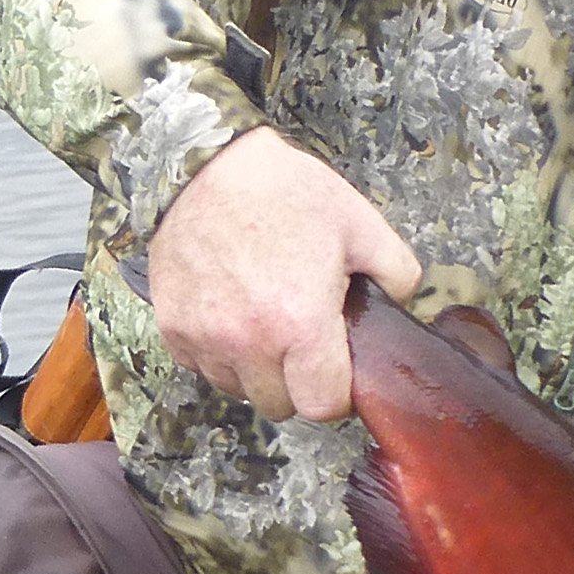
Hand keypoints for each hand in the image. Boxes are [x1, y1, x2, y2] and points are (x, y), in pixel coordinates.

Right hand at [145, 128, 421, 420]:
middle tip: (302, 338)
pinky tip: (232, 312)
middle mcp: (248, 342)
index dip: (337, 393)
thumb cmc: (284, 192)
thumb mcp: (362, 225)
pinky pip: (202, 367)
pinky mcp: (173, 329)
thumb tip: (401, 309)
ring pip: (239, 391)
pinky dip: (219, 353)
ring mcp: (205, 338)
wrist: (206, 166)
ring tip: (265, 320)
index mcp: (301, 323)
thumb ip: (398, 276)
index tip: (336, 367)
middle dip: (297, 382)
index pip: (323, 407)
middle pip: (280, 406)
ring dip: (256, 370)